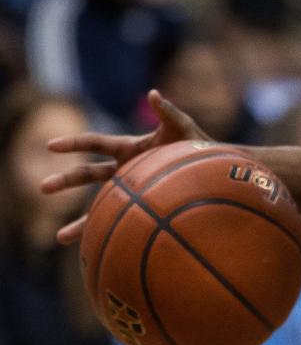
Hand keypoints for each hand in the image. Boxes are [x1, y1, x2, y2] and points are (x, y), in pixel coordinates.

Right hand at [42, 90, 208, 244]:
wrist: (214, 172)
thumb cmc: (198, 146)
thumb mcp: (182, 128)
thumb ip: (167, 112)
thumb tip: (153, 93)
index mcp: (129, 148)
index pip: (95, 144)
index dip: (74, 143)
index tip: (51, 145)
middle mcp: (124, 170)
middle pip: (88, 174)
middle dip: (66, 180)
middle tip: (43, 187)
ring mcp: (130, 191)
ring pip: (97, 206)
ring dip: (79, 222)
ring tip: (60, 237)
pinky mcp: (140, 208)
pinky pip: (117, 223)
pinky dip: (105, 235)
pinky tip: (93, 251)